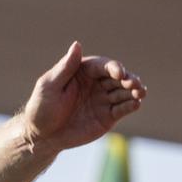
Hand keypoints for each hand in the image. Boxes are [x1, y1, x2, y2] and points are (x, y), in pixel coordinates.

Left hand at [20, 41, 146, 152]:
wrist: (42, 136)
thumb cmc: (41, 108)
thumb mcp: (49, 86)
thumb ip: (65, 68)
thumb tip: (76, 44)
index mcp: (83, 71)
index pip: (103, 66)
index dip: (113, 68)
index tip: (119, 73)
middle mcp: (97, 83)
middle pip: (118, 77)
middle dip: (128, 79)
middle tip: (134, 83)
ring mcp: (104, 99)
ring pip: (124, 92)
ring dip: (134, 91)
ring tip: (140, 92)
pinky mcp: (108, 116)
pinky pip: (123, 108)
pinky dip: (131, 105)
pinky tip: (136, 104)